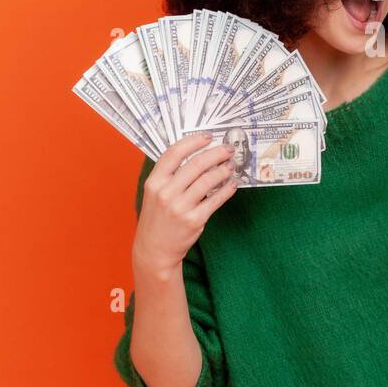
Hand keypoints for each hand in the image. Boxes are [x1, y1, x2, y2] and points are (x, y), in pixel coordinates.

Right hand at [132, 132, 238, 277]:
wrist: (154, 249)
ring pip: (209, 180)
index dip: (193, 142)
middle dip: (216, 153)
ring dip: (224, 170)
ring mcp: (180, 207)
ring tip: (231, 166)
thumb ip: (169, 174)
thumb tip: (195, 153)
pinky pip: (216, 200)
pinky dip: (227, 189)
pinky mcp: (194, 220)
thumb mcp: (154, 193)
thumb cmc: (157, 218)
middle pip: (196, 164)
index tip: (208, 137)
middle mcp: (166, 192)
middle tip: (228, 149)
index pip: (174, 153)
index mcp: (154, 182)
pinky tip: (232, 184)